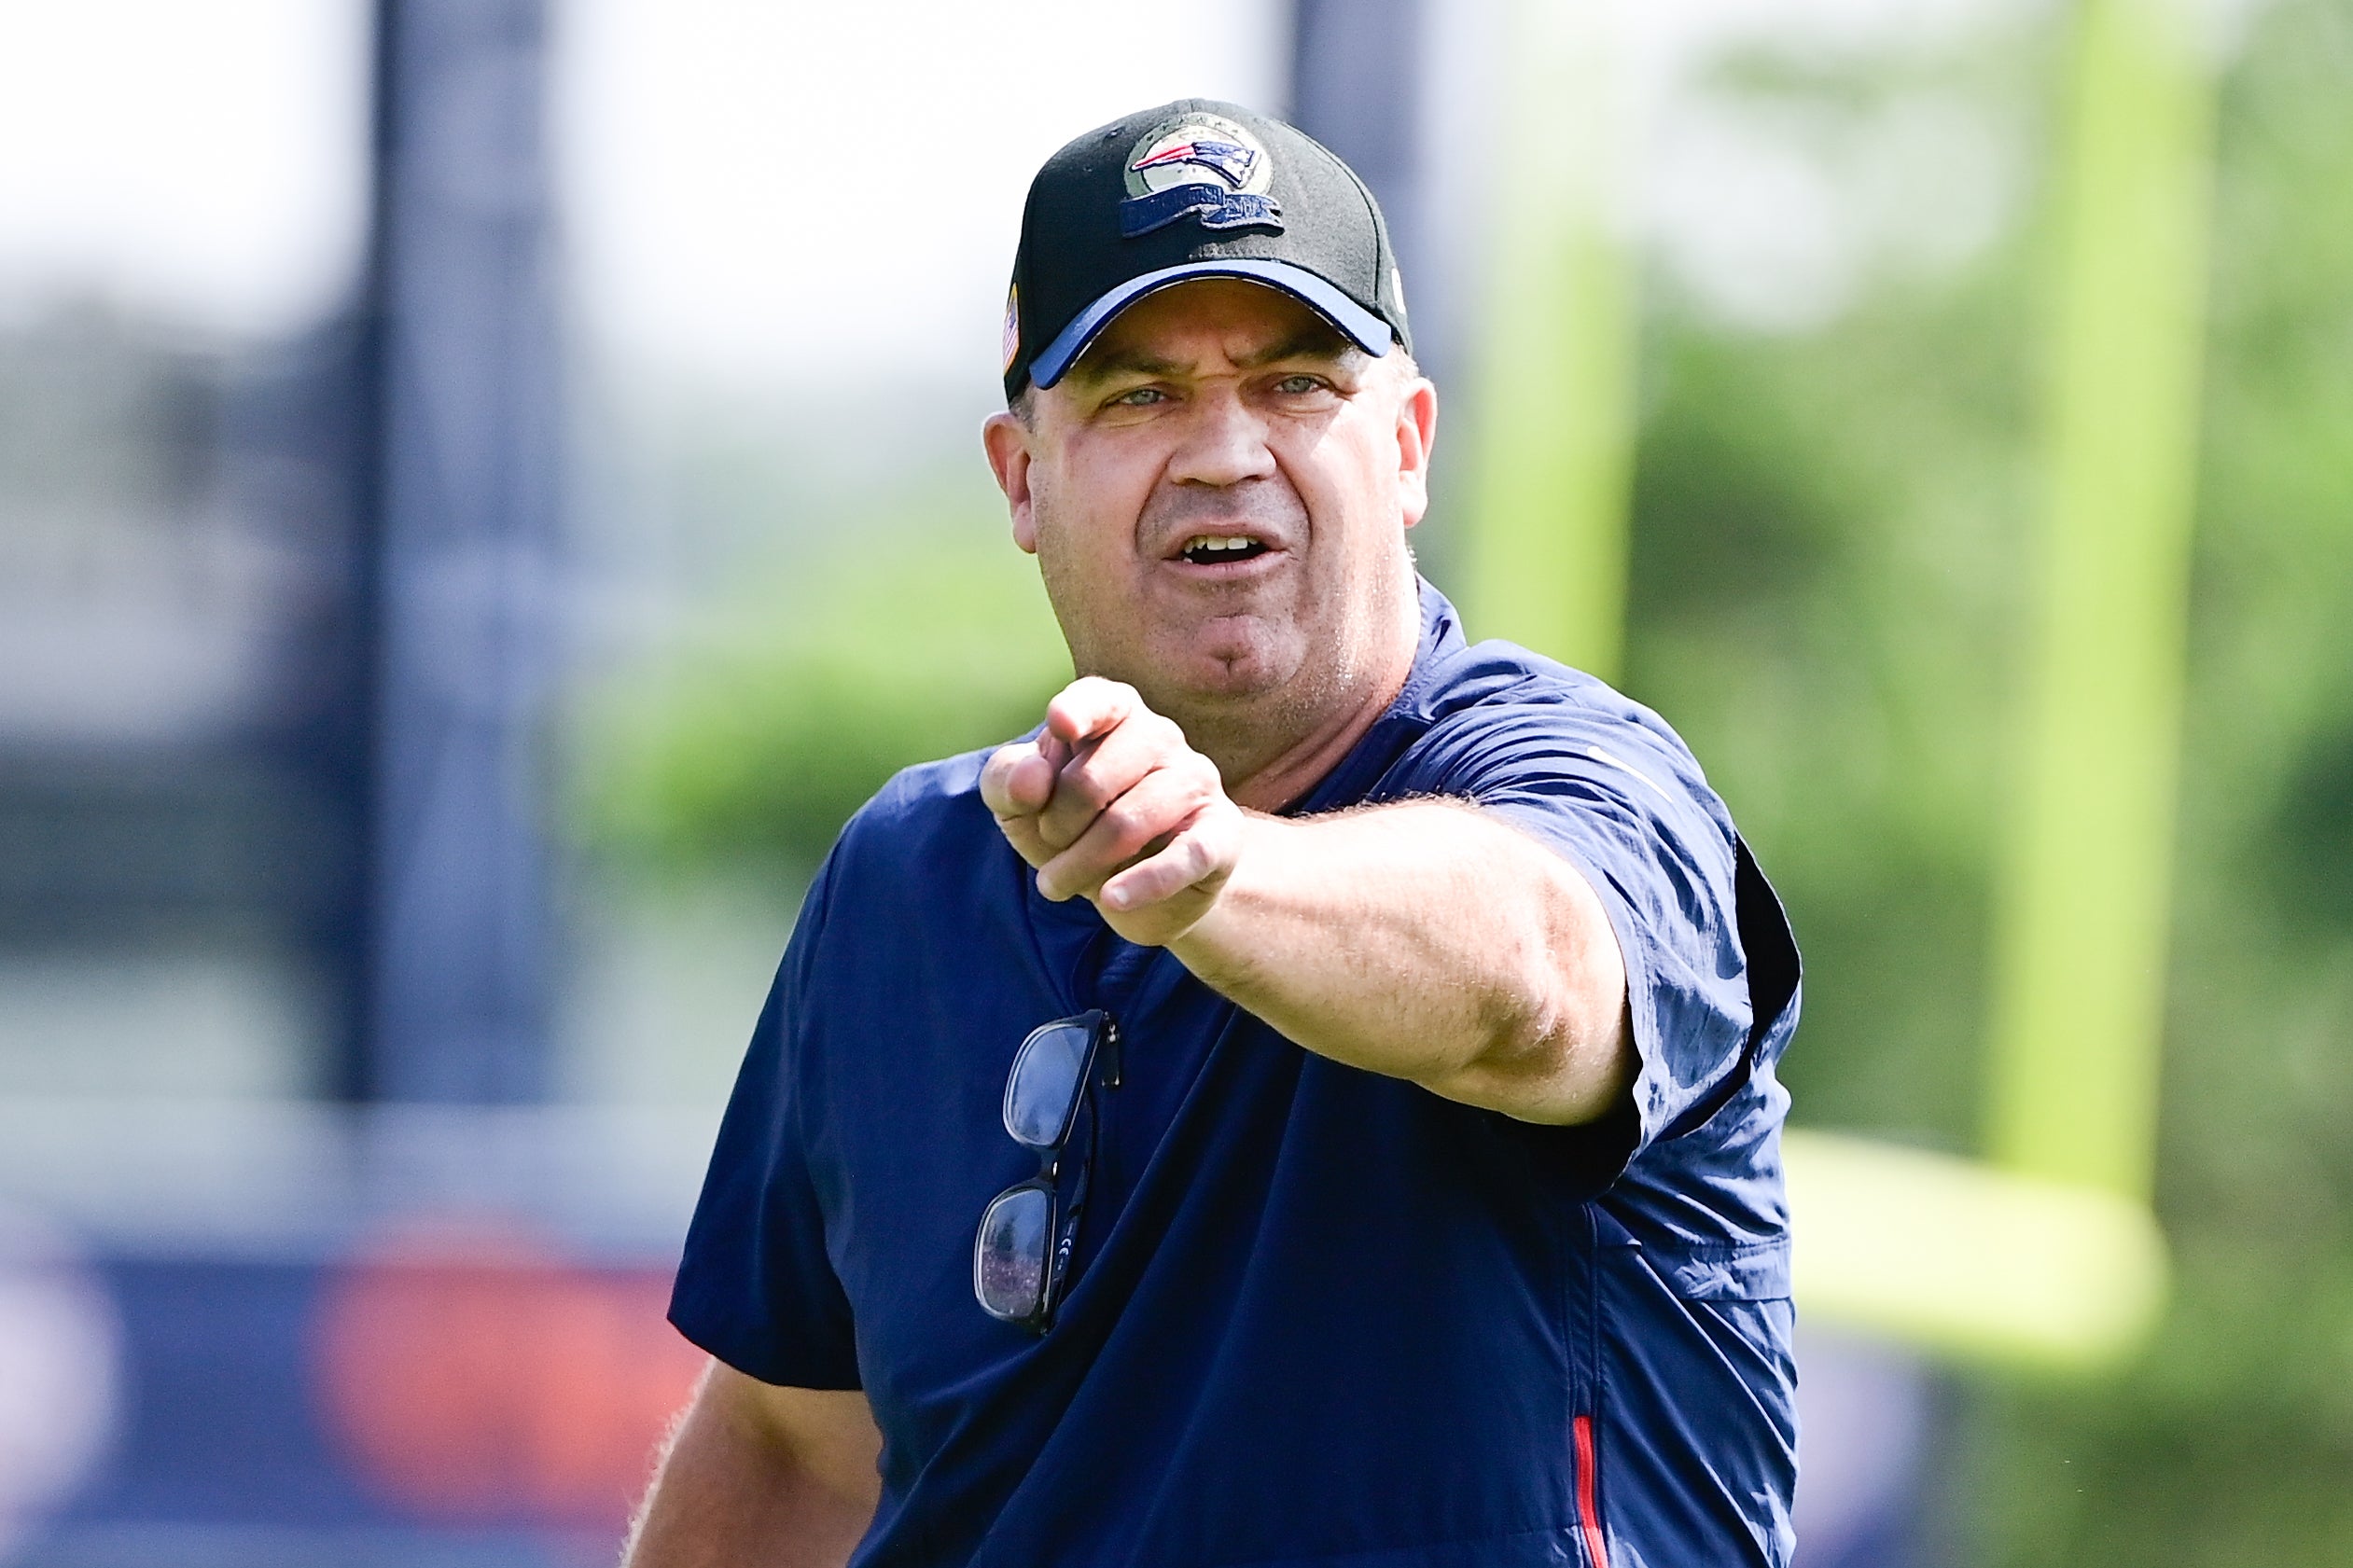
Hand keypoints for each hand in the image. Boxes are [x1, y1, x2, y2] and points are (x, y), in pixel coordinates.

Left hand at [979, 678, 1246, 946]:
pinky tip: (1112, 899)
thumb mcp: (1021, 806)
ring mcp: (1196, 782)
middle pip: (1093, 779)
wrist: (1134, 889)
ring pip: (1129, 822)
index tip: (1060, 728)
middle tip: (1049, 850)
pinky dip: (1143, 882)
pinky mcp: (1221, 834)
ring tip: (1059, 884)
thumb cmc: (1074, 828)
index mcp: (1114, 715)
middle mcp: (1161, 737)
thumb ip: (1007, 781)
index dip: (1079, 712)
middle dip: (1055, 826)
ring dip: (1080, 864)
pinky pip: (1187, 856)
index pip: (1100, 700)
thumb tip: (1034, 779)